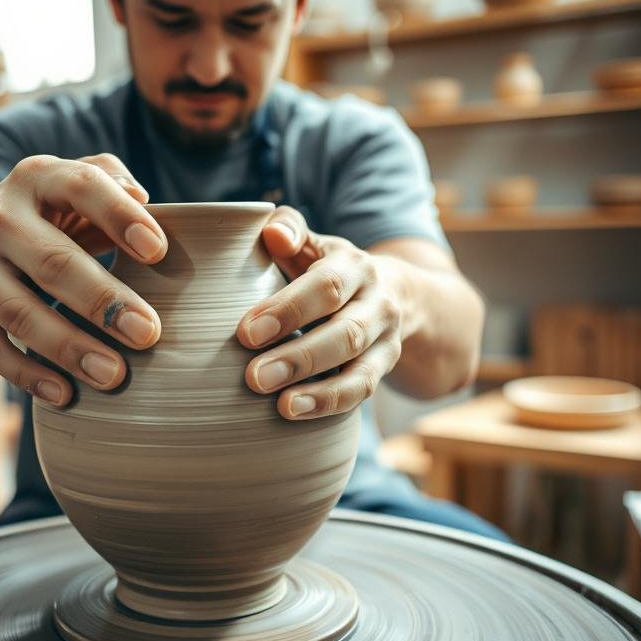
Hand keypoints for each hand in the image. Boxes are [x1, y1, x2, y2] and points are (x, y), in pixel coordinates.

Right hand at [0, 153, 167, 405]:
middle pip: (52, 263)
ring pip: (20, 314)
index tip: (158, 251)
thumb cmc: (49, 212)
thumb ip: (111, 179)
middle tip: (147, 333)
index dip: (119, 217)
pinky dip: (28, 375)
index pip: (81, 187)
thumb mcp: (74, 181)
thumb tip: (141, 199)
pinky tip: (65, 395)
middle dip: (101, 301)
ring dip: (68, 348)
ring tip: (113, 375)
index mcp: (37, 178)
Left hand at [236, 206, 403, 419]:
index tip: (246, 332)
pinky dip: (330, 405)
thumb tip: (273, 234)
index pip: (326, 287)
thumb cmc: (328, 269)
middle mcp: (377, 302)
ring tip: (281, 405)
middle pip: (345, 333)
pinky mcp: (383, 369)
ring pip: (360, 369)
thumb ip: (288, 228)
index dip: (288, 309)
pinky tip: (295, 412)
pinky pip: (362, 392)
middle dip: (300, 357)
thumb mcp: (312, 243)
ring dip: (320, 391)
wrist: (394, 293)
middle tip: (254, 377)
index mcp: (353, 265)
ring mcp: (385, 340)